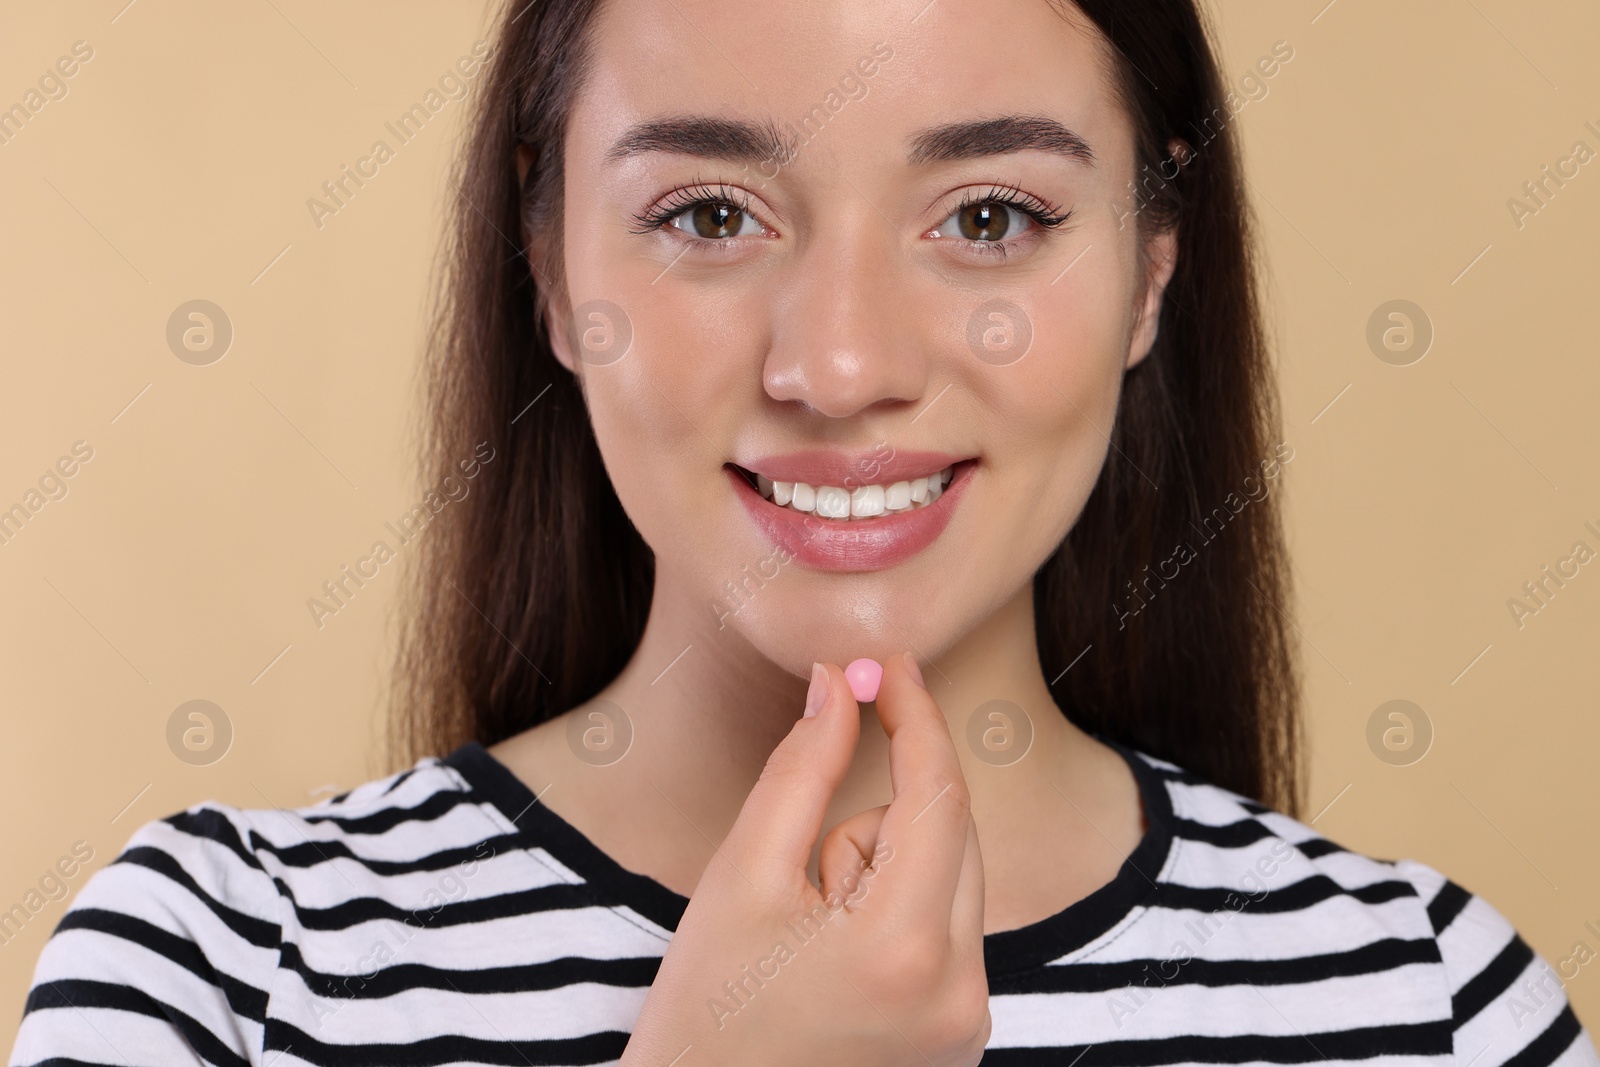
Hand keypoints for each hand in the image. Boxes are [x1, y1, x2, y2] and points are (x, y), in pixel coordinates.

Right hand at [620, 652, 990, 1066]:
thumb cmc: (702, 1012)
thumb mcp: (741, 877)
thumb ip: (802, 769)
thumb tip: (840, 681)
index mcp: (906, 950)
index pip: (938, 793)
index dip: (915, 714)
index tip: (889, 662)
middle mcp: (962, 994)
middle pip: (950, 835)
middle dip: (877, 823)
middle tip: (801, 878)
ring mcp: (967, 1025)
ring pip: (949, 880)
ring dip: (885, 874)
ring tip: (809, 937)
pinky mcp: (961, 1041)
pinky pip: (947, 930)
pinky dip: (898, 917)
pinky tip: (835, 963)